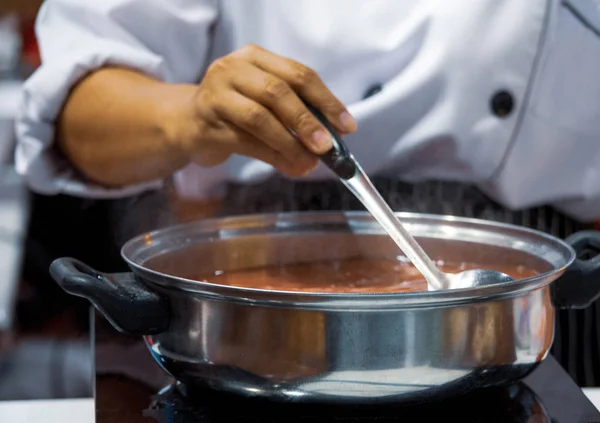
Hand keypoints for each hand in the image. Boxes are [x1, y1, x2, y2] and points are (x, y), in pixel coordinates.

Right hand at [176, 44, 357, 176]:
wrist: (186, 123)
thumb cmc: (235, 111)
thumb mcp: (265, 101)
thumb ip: (296, 115)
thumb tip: (331, 143)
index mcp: (255, 57)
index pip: (298, 74)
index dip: (326, 101)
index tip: (347, 126)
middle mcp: (233, 69)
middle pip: (278, 92)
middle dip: (307, 122)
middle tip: (326, 147)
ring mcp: (216, 95)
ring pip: (260, 118)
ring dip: (290, 144)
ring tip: (309, 163)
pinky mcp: (207, 124)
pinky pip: (245, 142)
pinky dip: (272, 156)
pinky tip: (290, 167)